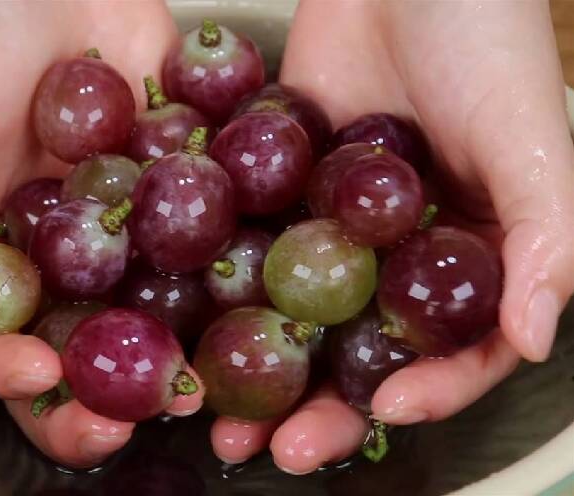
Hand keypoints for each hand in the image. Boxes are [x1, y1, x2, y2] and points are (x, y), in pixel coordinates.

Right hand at [0, 0, 202, 467]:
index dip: (5, 371)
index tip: (38, 373)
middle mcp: (45, 262)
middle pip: (65, 350)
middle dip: (91, 397)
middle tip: (125, 420)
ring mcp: (113, 239)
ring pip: (136, 319)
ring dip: (161, 358)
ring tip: (187, 385)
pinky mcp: (170, 206)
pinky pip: (192, 254)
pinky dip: (211, 284)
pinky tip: (231, 309)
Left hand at [211, 0, 573, 472]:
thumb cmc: (489, 45)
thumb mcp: (535, 141)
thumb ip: (546, 241)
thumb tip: (531, 340)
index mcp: (471, 259)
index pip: (456, 352)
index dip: (427, 391)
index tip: (382, 413)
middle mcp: (399, 258)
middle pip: (360, 354)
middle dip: (320, 409)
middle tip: (274, 453)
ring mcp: (334, 230)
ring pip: (294, 318)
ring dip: (258, 371)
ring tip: (214, 419)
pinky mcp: (281, 194)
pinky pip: (251, 252)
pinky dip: (220, 293)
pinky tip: (185, 325)